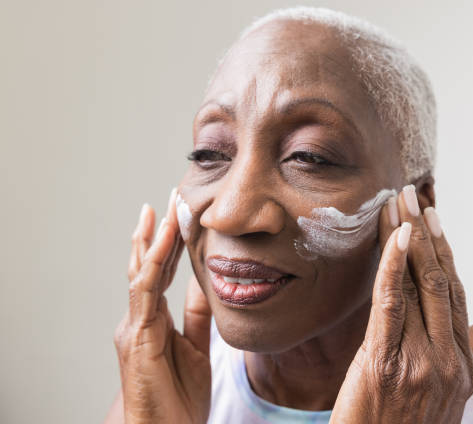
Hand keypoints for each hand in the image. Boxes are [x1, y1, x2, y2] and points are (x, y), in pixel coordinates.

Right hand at [111, 188, 212, 423]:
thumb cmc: (179, 398)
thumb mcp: (197, 346)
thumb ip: (197, 315)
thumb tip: (207, 282)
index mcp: (152, 320)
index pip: (161, 272)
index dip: (171, 243)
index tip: (181, 214)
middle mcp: (139, 318)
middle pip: (148, 265)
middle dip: (159, 230)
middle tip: (171, 197)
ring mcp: (134, 325)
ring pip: (143, 271)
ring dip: (155, 237)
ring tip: (163, 207)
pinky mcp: (136, 336)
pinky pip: (144, 291)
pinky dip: (153, 263)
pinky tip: (162, 240)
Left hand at [330, 186, 472, 422]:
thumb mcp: (445, 393)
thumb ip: (468, 351)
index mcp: (462, 364)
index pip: (454, 295)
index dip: (443, 253)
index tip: (433, 220)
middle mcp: (448, 359)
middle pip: (439, 282)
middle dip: (425, 234)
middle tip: (412, 196)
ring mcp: (422, 362)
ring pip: (418, 286)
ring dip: (407, 238)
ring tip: (398, 203)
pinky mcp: (386, 362)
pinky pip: (391, 304)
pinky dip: (393, 266)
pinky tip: (394, 236)